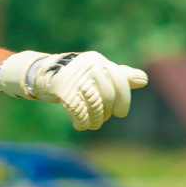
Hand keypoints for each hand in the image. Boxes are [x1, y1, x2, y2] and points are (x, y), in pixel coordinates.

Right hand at [0, 50, 147, 130]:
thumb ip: (120, 76)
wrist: (41, 73)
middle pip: (107, 95)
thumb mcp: (98, 73)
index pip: (120, 80)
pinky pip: (78, 110)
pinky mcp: (62, 89)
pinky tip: (80, 125)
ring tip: (92, 125)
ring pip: (94, 104)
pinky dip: (82, 121)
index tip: (121, 113)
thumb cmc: (76, 75)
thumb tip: (144, 79)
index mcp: (99, 61)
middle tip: (103, 120)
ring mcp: (75, 77)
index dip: (124, 99)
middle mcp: (89, 66)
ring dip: (95, 120)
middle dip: (107, 113)